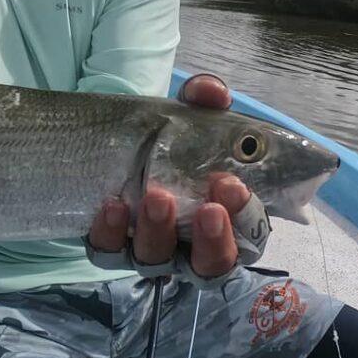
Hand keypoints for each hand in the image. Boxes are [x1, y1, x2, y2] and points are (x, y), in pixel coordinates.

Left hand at [87, 72, 248, 279]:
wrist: (113, 143)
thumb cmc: (167, 139)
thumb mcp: (187, 116)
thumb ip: (204, 102)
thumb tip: (213, 93)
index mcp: (224, 218)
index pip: (248, 235)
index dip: (244, 218)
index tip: (233, 186)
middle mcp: (190, 244)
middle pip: (210, 264)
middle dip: (213, 239)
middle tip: (209, 207)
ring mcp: (149, 248)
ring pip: (158, 260)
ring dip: (160, 231)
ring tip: (157, 197)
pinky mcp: (110, 245)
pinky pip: (109, 251)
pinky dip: (111, 232)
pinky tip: (113, 205)